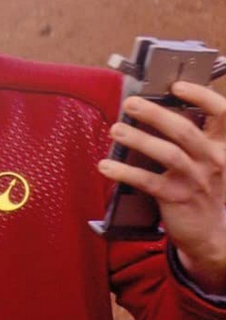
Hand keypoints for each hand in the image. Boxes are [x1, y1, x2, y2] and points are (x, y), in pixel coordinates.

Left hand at [97, 81, 225, 292]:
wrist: (210, 234)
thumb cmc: (201, 189)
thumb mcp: (207, 161)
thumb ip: (190, 138)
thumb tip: (153, 110)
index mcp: (223, 146)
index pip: (223, 113)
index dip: (202, 95)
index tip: (177, 85)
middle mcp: (214, 160)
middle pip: (185, 130)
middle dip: (156, 113)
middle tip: (130, 103)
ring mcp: (196, 180)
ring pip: (167, 153)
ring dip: (138, 139)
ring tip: (115, 130)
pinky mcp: (176, 198)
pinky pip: (147, 181)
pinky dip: (124, 172)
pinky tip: (105, 165)